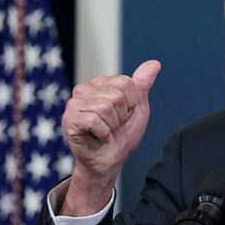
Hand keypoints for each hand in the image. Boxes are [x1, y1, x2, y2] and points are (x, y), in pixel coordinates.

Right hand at [60, 60, 160, 214]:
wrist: (110, 160)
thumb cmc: (122, 135)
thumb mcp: (138, 108)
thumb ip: (142, 85)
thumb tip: (155, 63)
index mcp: (101, 83)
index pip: (126, 83)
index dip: (132, 103)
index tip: (124, 115)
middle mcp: (85, 89)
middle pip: (117, 96)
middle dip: (121, 116)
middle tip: (113, 126)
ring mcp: (74, 103)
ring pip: (105, 107)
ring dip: (111, 126)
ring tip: (105, 131)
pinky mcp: (69, 118)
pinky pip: (94, 120)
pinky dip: (102, 133)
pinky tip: (96, 136)